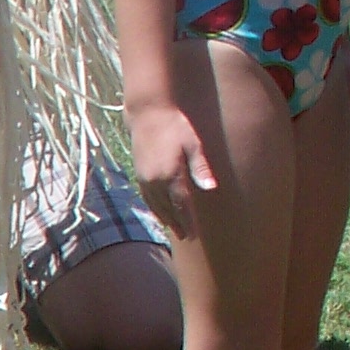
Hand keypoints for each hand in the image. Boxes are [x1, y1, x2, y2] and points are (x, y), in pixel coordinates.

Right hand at [129, 94, 216, 238]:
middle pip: (167, 209)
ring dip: (165, 218)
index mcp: (170, 175)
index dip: (188, 220)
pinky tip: (159, 212)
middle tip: (186, 237)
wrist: (149, 112)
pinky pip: (147, 198)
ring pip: (155, 206)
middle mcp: (155, 181)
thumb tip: (210, 187)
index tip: (194, 234)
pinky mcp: (140, 174)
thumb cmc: (176, 124)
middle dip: (177, 224)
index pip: (181, 205)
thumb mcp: (193, 143)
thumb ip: (200, 167)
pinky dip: (154, 208)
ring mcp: (145, 178)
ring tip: (174, 229)